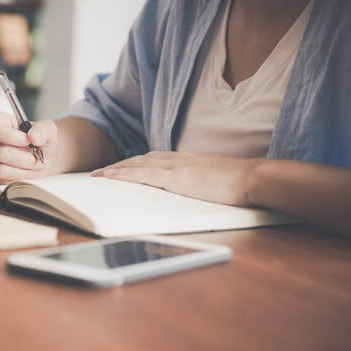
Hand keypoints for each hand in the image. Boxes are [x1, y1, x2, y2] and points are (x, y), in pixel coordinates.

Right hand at [0, 112, 57, 184]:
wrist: (38, 155)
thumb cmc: (37, 140)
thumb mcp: (45, 129)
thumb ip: (43, 130)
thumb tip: (34, 137)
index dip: (10, 137)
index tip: (28, 141)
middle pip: (0, 153)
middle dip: (24, 158)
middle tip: (38, 158)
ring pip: (1, 170)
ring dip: (23, 171)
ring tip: (35, 166)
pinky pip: (1, 181)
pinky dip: (19, 179)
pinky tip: (27, 172)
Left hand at [91, 151, 263, 205]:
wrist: (252, 178)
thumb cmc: (237, 183)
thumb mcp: (211, 181)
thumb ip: (196, 183)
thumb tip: (189, 192)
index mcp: (185, 160)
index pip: (152, 160)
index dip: (134, 164)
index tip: (120, 169)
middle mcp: (177, 159)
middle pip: (140, 159)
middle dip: (119, 166)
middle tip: (100, 172)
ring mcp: (175, 166)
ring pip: (137, 164)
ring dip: (115, 169)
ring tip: (98, 175)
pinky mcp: (176, 177)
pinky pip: (142, 174)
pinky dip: (123, 174)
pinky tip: (109, 176)